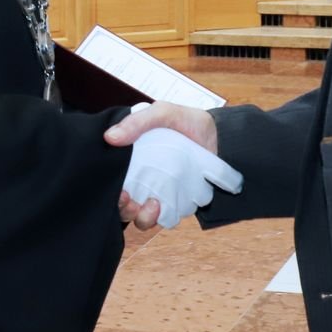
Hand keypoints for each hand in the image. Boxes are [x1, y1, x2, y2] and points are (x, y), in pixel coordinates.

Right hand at [119, 128, 242, 230]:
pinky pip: (164, 219)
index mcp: (133, 159)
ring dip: (141, 217)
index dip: (110, 189)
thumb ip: (136, 122)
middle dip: (123, 208)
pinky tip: (164, 207)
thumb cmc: (189, 123)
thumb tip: (109, 137)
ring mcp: (159, 193)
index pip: (113, 179)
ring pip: (141, 216)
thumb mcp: (162, 113)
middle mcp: (143, 179)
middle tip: (129, 200)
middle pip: (124, 204)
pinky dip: (161, 218)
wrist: (222, 138)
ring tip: (152, 205)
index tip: (118, 189)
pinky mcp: (176, 204)